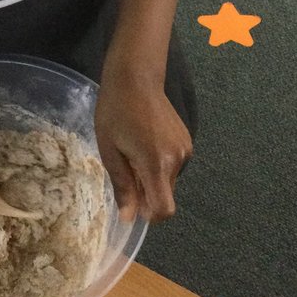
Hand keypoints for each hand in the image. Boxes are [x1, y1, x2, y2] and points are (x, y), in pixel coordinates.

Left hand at [94, 75, 191, 222]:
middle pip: (165, 195)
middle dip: (146, 193)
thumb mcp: (110, 151)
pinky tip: (144, 144)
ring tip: (133, 152)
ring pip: (168, 180)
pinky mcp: (186, 140)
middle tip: (125, 170)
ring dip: (152, 177)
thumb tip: (129, 218)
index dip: (149, 215)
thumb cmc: (115, 112)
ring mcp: (185, 149)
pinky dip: (159, 164)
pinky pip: (173, 165)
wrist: (135, 78)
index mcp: (157, 163)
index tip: (133, 204)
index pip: (165, 209)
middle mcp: (177, 159)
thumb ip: (123, 186)